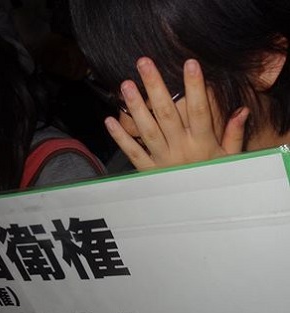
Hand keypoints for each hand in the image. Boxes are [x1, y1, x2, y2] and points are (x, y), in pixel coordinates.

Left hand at [104, 57, 249, 170]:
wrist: (197, 209)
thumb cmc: (212, 179)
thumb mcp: (229, 159)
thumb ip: (234, 134)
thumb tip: (242, 110)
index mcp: (201, 143)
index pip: (198, 110)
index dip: (194, 87)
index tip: (189, 63)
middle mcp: (180, 149)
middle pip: (166, 114)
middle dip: (155, 87)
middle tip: (144, 63)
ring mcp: (161, 160)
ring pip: (147, 130)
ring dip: (136, 107)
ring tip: (126, 86)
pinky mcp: (147, 171)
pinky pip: (132, 152)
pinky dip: (120, 138)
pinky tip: (110, 120)